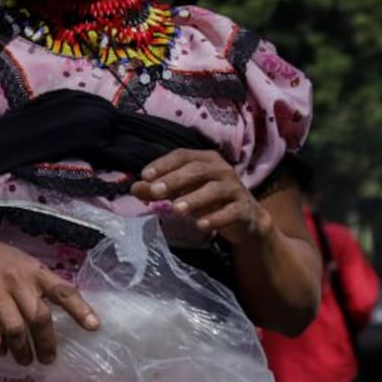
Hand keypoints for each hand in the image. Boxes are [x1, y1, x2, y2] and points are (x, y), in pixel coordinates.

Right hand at [0, 233, 98, 366]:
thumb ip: (41, 284)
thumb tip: (68, 312)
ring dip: (21, 350)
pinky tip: (0, 351)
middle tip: (47, 359)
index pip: (62, 290)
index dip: (80, 309)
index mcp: (34, 271)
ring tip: (24, 360)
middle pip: (39, 317)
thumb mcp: (23, 264)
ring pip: (14, 328)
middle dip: (46, 344)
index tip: (94, 327)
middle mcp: (17, 279)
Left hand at [130, 149, 271, 244]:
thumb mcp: (183, 192)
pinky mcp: (243, 209)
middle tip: (155, 192)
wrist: (246, 217)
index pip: (182, 155)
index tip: (145, 176)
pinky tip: (200, 226)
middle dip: (175, 180)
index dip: (164, 164)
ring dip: (194, 199)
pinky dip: (215, 218)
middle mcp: (222, 170)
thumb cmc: (209, 199)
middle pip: (197, 170)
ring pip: (214, 190)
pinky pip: (230, 212)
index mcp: (206, 159)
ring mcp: (234, 189)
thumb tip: (135, 188)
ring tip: (176, 210)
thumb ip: (160, 189)